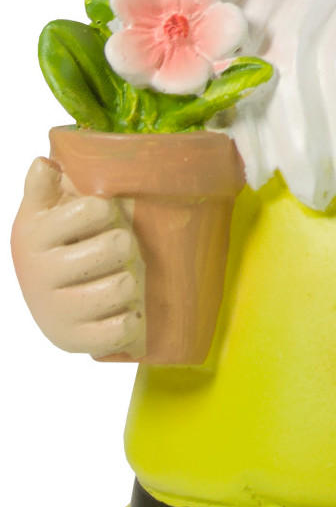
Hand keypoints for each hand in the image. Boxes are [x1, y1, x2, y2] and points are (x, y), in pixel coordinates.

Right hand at [11, 156, 144, 357]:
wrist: (43, 301)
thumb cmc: (54, 246)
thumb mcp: (41, 212)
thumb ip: (41, 186)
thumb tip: (42, 164)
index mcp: (33, 235)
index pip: (94, 209)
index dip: (108, 211)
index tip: (102, 216)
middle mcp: (40, 273)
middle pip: (117, 246)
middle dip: (125, 245)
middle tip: (118, 249)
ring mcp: (56, 310)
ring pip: (123, 286)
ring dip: (131, 280)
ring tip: (121, 277)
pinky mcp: (74, 342)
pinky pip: (122, 328)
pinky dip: (131, 319)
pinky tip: (124, 310)